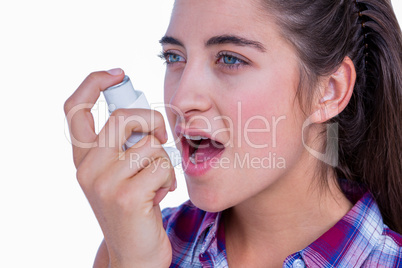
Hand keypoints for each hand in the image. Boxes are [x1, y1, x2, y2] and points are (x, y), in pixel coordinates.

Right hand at [64, 69, 174, 266]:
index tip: (117, 74)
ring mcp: (104, 183)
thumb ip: (123, 144)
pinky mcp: (127, 197)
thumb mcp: (121, 172)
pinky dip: (169, 178)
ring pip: (150, 144)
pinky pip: (162, 166)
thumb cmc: (136, 206)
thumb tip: (144, 115)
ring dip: (163, 160)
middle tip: (161, 137)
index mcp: (84, 158)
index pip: (74, 109)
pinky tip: (161, 194)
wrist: (135, 253)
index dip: (93, 84)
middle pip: (123, 117)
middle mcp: (87, 168)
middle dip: (153, 121)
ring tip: (157, 180)